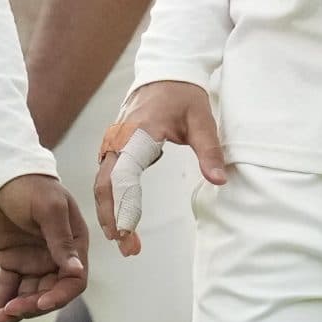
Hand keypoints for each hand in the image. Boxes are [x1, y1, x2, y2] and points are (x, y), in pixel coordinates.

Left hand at [0, 173, 89, 321]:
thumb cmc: (30, 185)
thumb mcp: (49, 209)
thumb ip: (61, 241)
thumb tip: (76, 272)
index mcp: (74, 243)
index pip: (74, 280)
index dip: (59, 296)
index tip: (40, 304)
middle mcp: (57, 256)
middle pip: (51, 293)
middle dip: (33, 306)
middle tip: (11, 310)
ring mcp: (34, 260)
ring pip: (30, 295)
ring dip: (16, 308)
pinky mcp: (13, 261)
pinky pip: (10, 287)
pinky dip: (2, 301)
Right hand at [94, 81, 226, 255]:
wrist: (165, 72)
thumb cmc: (183, 94)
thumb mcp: (202, 119)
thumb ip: (209, 151)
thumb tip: (218, 181)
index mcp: (138, 133)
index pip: (122, 175)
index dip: (122, 206)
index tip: (128, 233)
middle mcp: (119, 139)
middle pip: (105, 185)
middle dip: (112, 219)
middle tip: (128, 249)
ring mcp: (113, 143)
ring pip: (102, 184)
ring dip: (110, 213)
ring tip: (125, 243)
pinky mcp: (114, 147)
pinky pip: (106, 178)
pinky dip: (110, 201)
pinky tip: (120, 221)